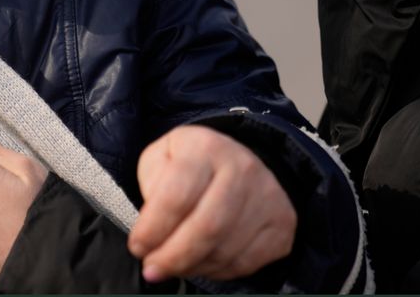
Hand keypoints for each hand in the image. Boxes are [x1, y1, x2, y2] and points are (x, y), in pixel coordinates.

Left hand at [128, 125, 295, 282]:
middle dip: (173, 257)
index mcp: (205, 147)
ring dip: (192, 267)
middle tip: (152, 268)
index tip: (138, 246)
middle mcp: (242, 168)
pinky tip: (199, 264)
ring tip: (172, 266)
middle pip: (207, 228)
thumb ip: (152, 189)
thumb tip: (152, 233)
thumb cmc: (191, 163)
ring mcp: (267, 197)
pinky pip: (246, 262)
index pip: (177, 196)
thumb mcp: (161, 158)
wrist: (237, 160)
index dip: (153, 229)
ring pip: (226, 250)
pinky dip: (217, 271)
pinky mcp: (281, 224)